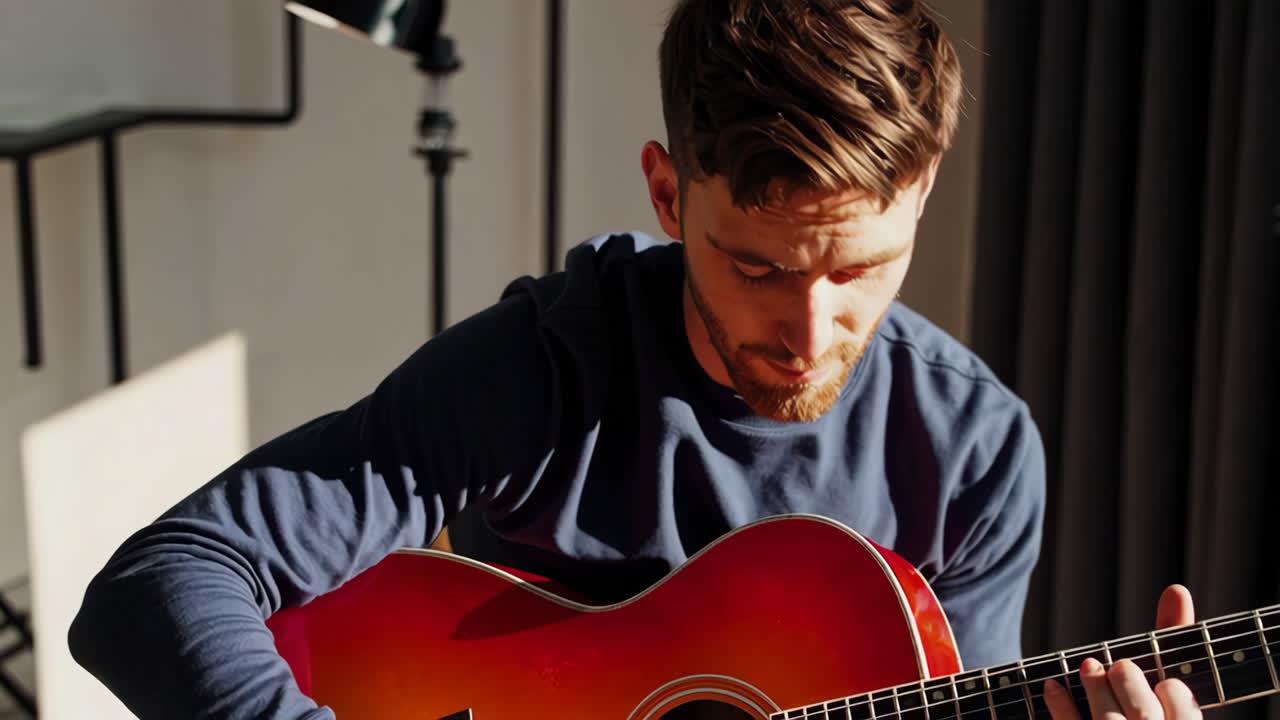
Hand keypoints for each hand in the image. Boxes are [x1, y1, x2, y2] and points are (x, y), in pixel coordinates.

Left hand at [1043, 585, 1202, 718]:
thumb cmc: (1149, 701)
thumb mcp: (1163, 677)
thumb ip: (1172, 636)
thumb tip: (1177, 589)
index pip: (1184, 716)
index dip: (1175, 696)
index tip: (1166, 683)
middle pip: (1144, 717)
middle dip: (1131, 685)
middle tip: (1122, 667)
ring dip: (1096, 690)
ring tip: (1090, 667)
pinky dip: (1061, 707)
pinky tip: (1053, 685)